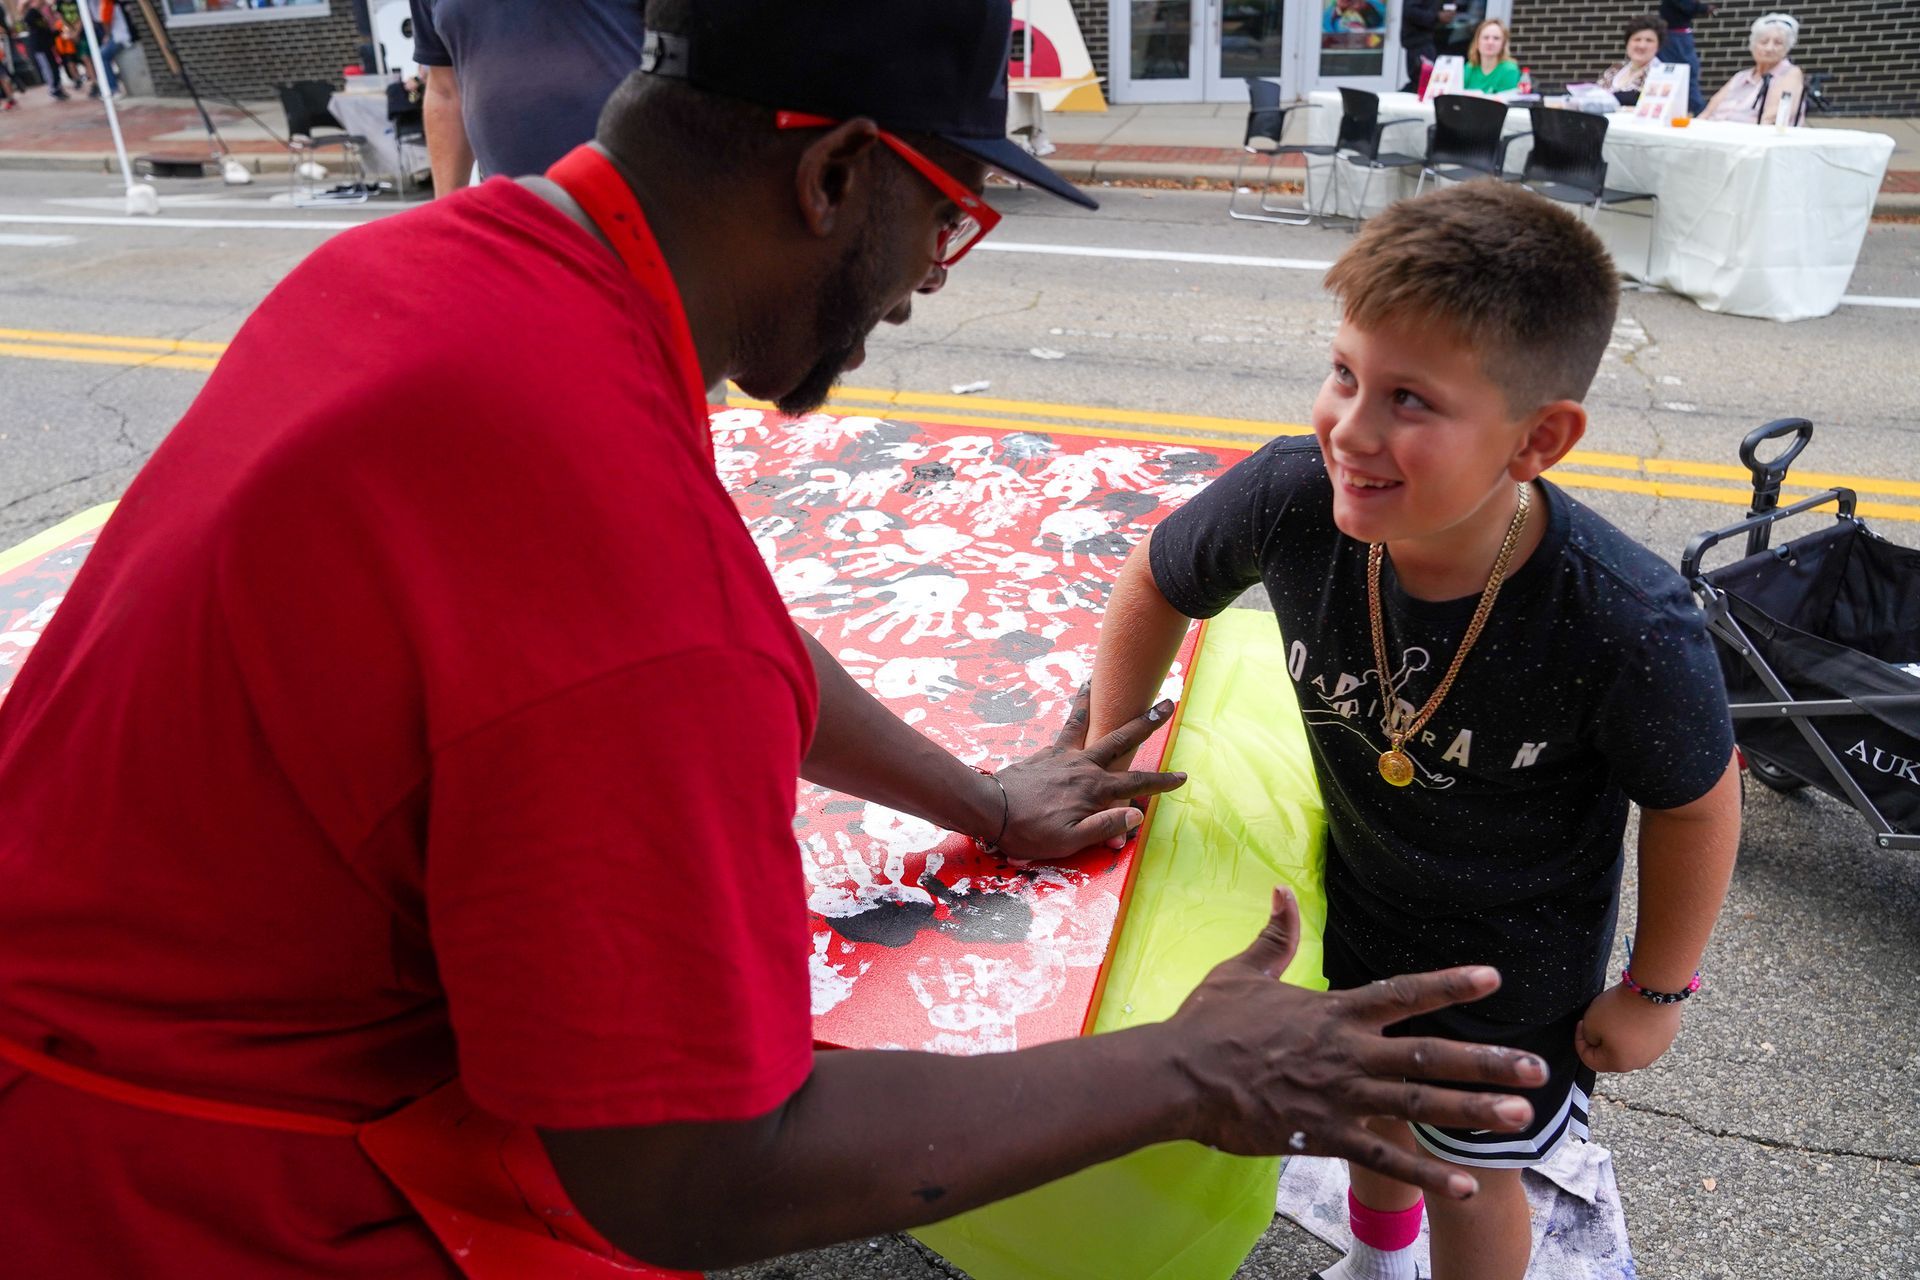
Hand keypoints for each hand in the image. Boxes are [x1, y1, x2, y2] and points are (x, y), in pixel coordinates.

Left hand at [991, 685, 1186, 858]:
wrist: (989, 809)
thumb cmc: (1030, 830)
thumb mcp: (1071, 840)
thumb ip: (1105, 826)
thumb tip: (1137, 814)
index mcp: (1094, 789)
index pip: (1136, 784)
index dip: (1161, 782)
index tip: (1182, 776)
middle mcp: (1082, 766)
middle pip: (1121, 739)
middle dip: (1147, 722)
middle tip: (1168, 703)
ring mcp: (1062, 756)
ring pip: (1088, 722)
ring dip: (1100, 700)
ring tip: (1104, 677)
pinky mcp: (1045, 753)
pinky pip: (1066, 730)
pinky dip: (1076, 715)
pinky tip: (1079, 708)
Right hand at [1164, 888, 1547, 1199]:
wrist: (1179, 1075)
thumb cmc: (1208, 1023)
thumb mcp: (1242, 971)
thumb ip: (1273, 936)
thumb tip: (1280, 891)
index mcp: (1334, 1012)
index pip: (1404, 993)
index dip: (1450, 985)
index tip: (1494, 980)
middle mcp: (1348, 1052)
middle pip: (1430, 1055)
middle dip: (1487, 1062)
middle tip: (1537, 1068)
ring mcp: (1341, 1096)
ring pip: (1418, 1104)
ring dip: (1472, 1112)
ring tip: (1520, 1117)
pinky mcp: (1325, 1135)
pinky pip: (1384, 1158)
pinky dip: (1425, 1173)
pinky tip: (1464, 1186)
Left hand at [1575, 983, 1682, 1072]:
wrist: (1653, 990)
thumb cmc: (1620, 1008)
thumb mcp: (1590, 1022)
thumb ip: (1588, 1037)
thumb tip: (1596, 1040)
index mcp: (1619, 1063)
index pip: (1591, 1060)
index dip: (1580, 1042)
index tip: (1581, 1025)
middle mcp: (1640, 1062)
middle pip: (1612, 1055)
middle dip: (1601, 1039)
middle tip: (1598, 1021)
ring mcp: (1656, 1051)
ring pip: (1630, 1046)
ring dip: (1620, 1034)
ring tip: (1617, 1015)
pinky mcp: (1666, 1038)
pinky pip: (1645, 1036)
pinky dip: (1637, 1028)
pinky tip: (1633, 1013)